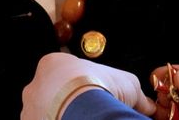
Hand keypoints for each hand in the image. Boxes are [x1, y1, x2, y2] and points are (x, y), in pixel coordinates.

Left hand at [22, 52, 155, 119]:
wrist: (81, 108)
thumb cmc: (98, 88)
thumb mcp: (127, 84)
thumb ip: (136, 95)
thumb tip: (148, 106)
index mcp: (53, 64)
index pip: (67, 74)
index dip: (85, 86)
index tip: (98, 97)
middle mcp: (36, 85)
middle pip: (53, 95)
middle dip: (69, 104)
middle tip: (90, 114)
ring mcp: (30, 108)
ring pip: (46, 113)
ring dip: (61, 117)